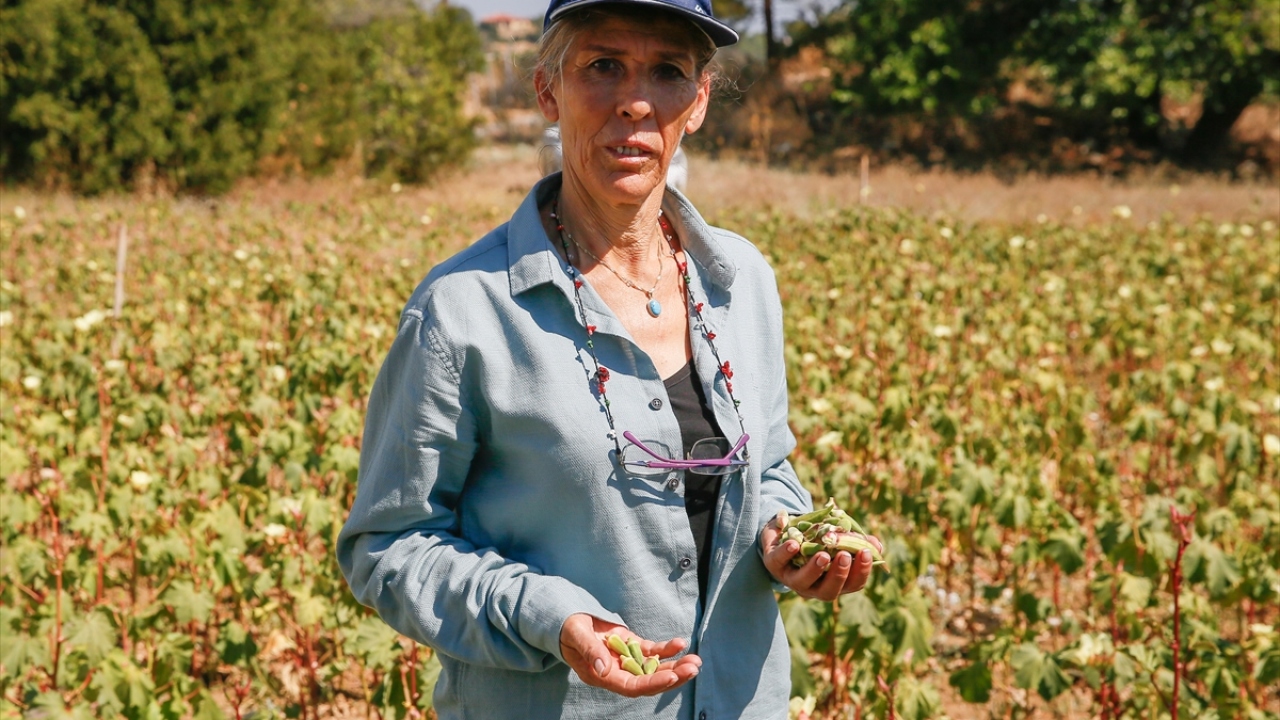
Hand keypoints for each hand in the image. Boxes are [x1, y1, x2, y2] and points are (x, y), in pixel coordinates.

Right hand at [558, 613, 700, 696]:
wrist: (567, 621)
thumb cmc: (568, 629)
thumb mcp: (576, 635)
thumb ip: (590, 651)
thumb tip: (605, 670)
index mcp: (602, 676)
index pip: (632, 686)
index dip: (653, 683)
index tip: (672, 676)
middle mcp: (618, 672)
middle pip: (650, 681)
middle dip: (674, 676)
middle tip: (694, 667)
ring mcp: (627, 660)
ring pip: (655, 668)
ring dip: (676, 665)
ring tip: (696, 660)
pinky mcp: (632, 647)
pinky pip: (652, 652)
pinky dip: (667, 649)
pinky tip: (680, 643)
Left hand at [760, 519, 882, 600]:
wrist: (784, 532)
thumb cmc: (816, 539)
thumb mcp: (837, 538)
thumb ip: (856, 541)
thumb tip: (876, 545)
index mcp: (833, 582)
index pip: (852, 584)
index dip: (861, 572)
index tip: (866, 553)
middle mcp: (813, 586)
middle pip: (828, 591)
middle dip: (838, 575)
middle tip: (844, 556)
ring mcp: (792, 578)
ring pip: (803, 582)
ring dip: (814, 570)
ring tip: (823, 555)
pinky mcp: (774, 564)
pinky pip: (778, 561)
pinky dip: (786, 553)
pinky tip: (795, 544)